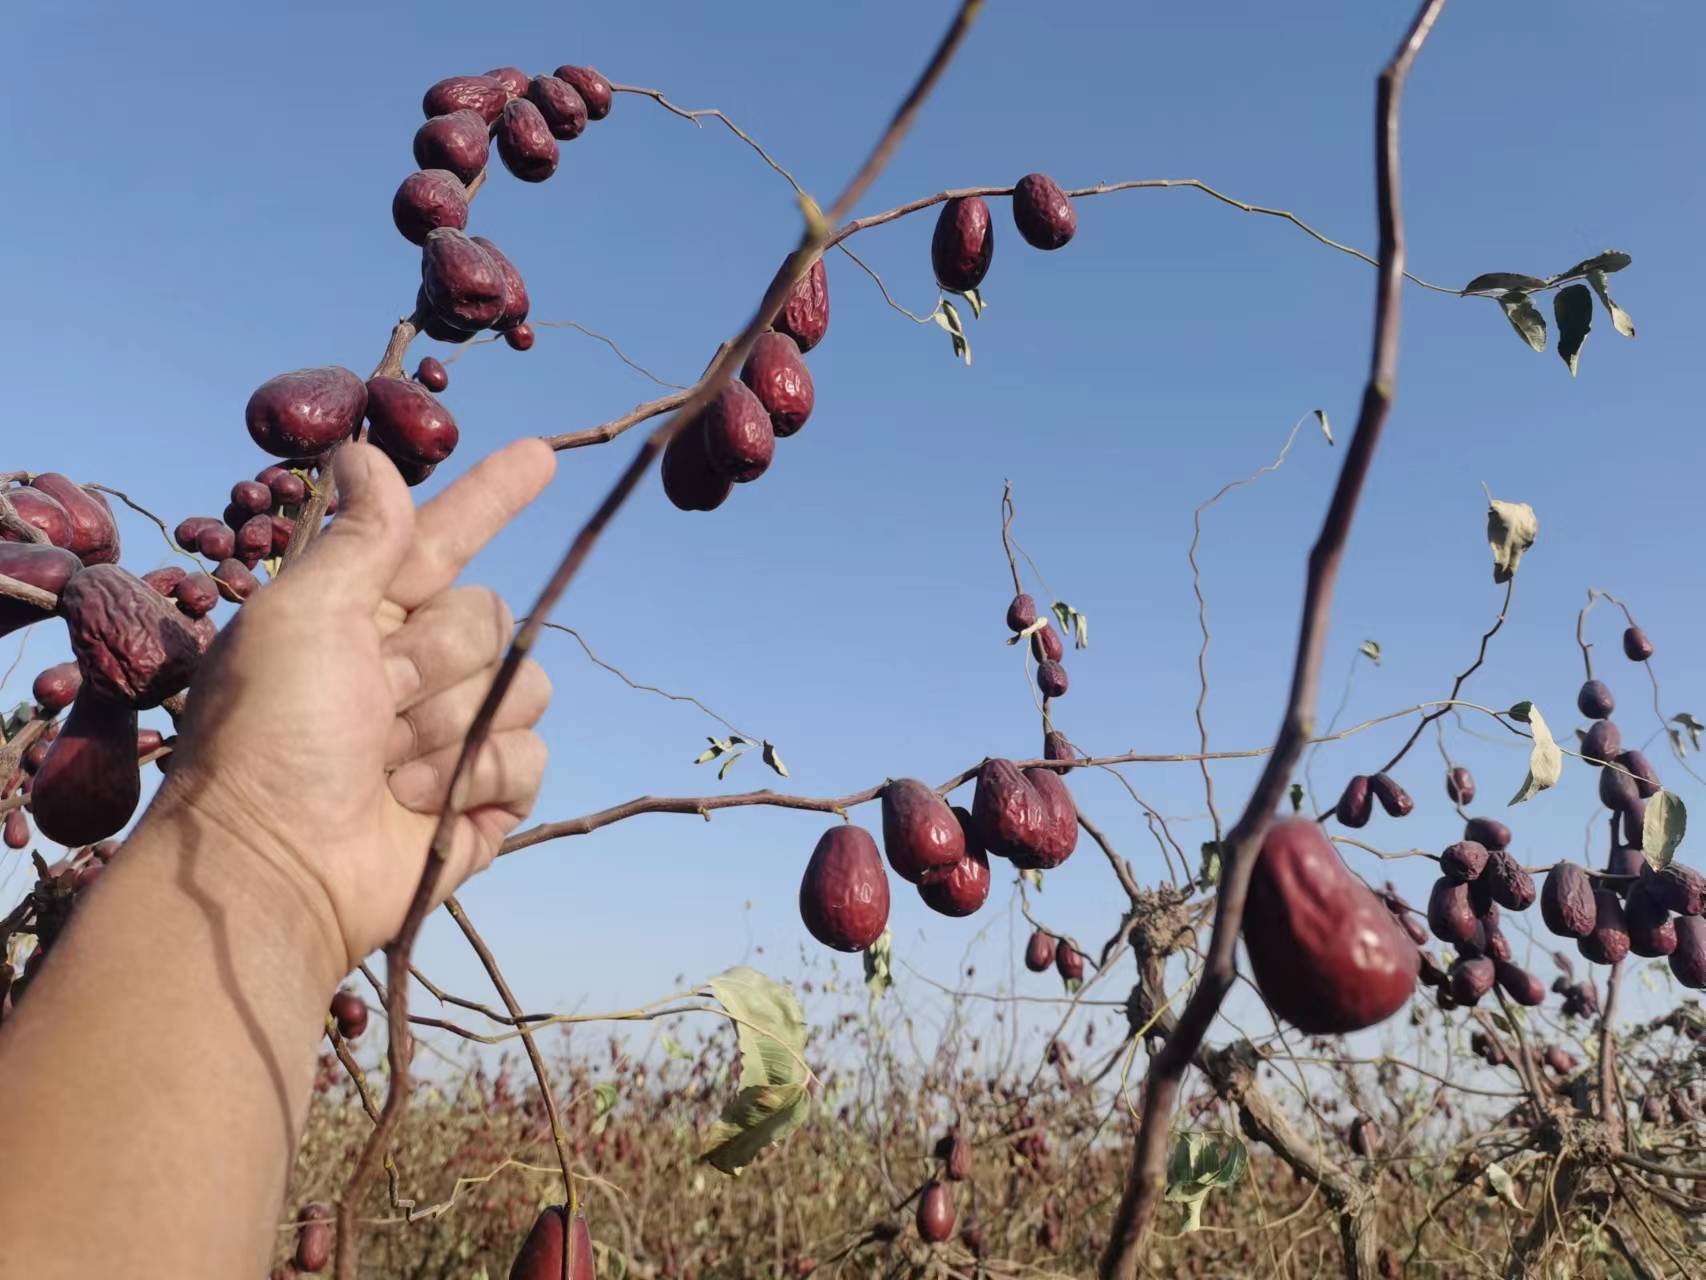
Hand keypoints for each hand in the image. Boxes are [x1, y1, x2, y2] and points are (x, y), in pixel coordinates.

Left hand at [150, 439, 556, 972]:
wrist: (277, 863)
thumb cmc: (268, 731)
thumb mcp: (303, 614)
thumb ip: (361, 536)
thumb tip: (365, 453)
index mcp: (366, 613)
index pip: (446, 539)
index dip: (492, 498)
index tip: (542, 455)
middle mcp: (415, 666)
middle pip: (492, 615)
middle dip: (436, 656)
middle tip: (375, 698)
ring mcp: (456, 732)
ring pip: (524, 685)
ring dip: (450, 725)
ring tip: (386, 764)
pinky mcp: (487, 795)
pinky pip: (531, 757)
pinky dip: (477, 778)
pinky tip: (421, 804)